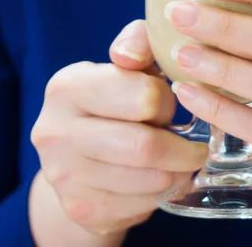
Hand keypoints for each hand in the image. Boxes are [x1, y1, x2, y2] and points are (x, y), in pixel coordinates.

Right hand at [29, 21, 207, 243]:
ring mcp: (63, 175)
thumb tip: (132, 54)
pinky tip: (163, 179)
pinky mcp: (80, 208)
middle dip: (183, 147)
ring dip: (179, 172)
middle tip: (196, 145)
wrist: (76, 159)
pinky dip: (164, 193)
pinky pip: (142, 206)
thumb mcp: (124, 66)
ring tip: (184, 161)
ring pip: (149, 180)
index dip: (172, 102)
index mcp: (67, 87)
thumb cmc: (112, 102)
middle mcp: (54, 131)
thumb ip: (139, 43)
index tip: (177, 104)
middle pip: (145, 146)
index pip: (143, 97)